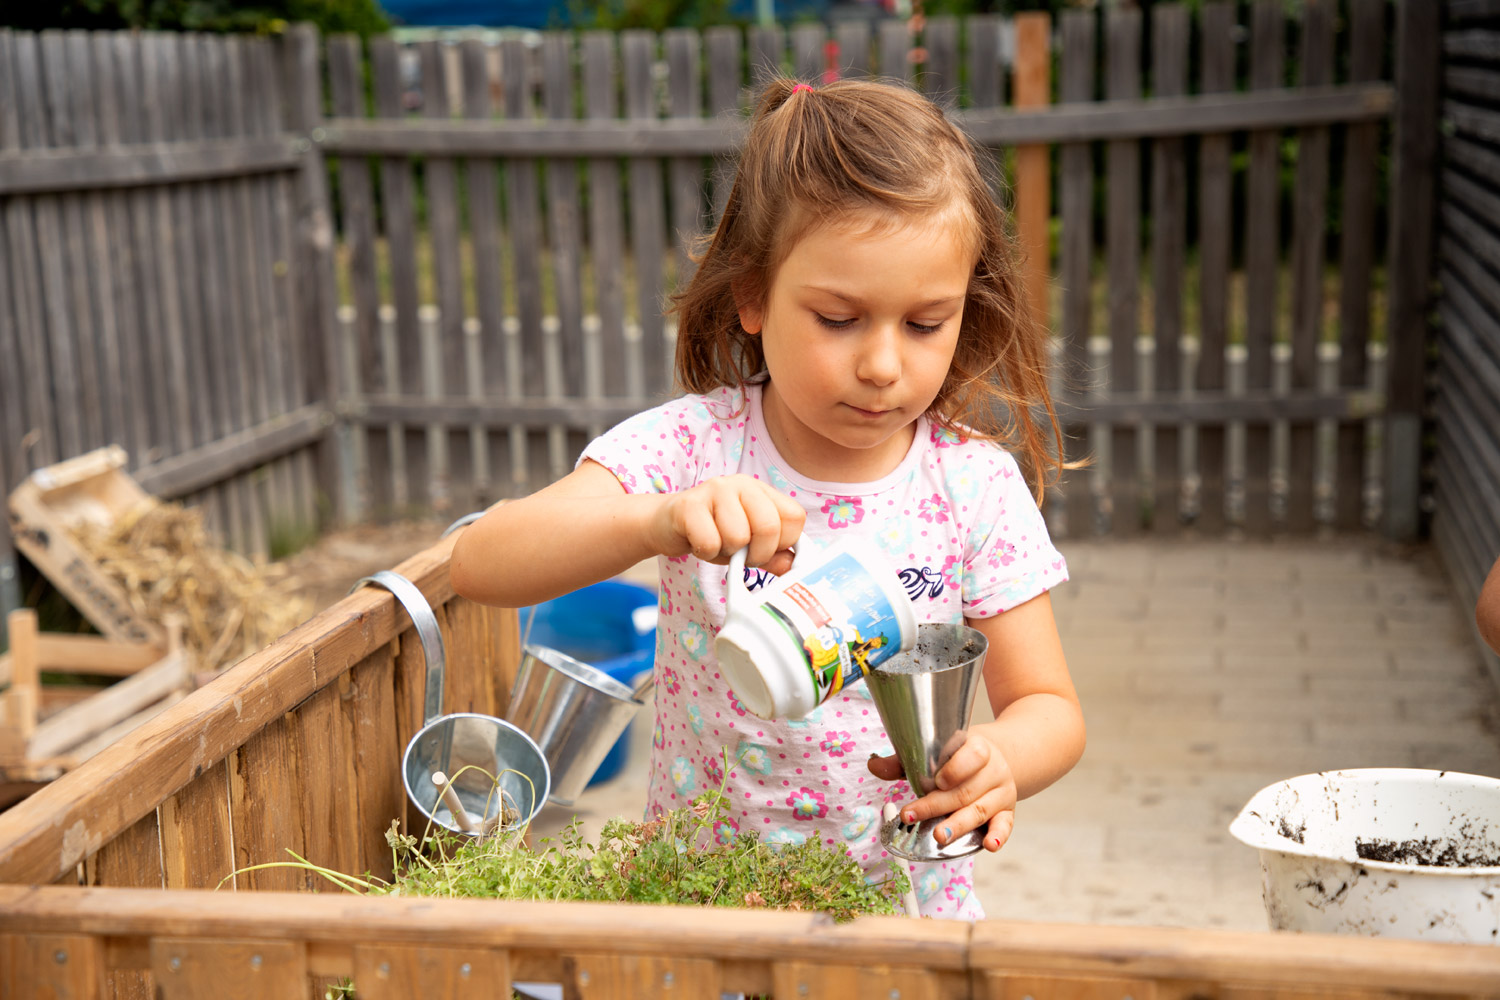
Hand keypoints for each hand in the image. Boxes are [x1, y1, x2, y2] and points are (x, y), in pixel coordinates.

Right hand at [651, 474, 804, 573]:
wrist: (664, 524)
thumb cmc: (711, 533)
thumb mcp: (747, 546)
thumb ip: (773, 555)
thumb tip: (793, 565)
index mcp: (761, 491)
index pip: (795, 517)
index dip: (783, 543)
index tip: (764, 551)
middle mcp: (741, 484)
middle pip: (769, 526)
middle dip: (757, 553)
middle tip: (739, 555)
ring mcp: (715, 490)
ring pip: (738, 537)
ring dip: (727, 553)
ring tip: (716, 544)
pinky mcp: (689, 504)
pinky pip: (710, 542)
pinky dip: (706, 552)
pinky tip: (699, 543)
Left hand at [867, 732, 1017, 851]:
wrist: (1000, 756)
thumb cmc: (961, 754)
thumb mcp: (938, 749)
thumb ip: (906, 760)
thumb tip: (873, 766)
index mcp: (979, 747)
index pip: (973, 755)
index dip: (956, 768)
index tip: (937, 780)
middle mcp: (994, 770)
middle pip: (966, 790)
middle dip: (937, 805)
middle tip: (912, 815)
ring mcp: (1002, 792)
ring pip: (980, 810)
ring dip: (958, 825)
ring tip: (939, 836)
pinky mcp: (1007, 811)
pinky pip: (1005, 825)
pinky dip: (998, 836)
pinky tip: (989, 845)